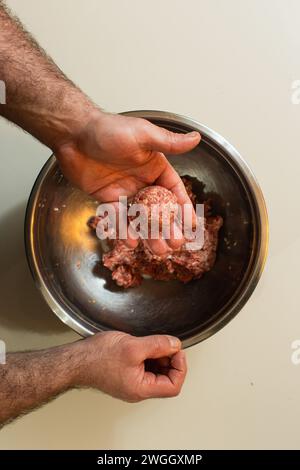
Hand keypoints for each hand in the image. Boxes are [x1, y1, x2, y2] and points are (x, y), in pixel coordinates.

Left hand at [56, 110, 200, 253]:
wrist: (73, 134)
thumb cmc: (108, 129)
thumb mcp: (143, 135)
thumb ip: (169, 142)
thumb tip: (196, 138)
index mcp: (154, 166)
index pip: (174, 190)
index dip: (183, 207)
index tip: (191, 224)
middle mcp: (142, 180)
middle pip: (159, 209)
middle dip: (168, 228)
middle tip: (176, 244)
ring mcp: (125, 191)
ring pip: (140, 217)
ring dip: (149, 234)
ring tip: (158, 251)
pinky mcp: (107, 199)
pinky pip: (118, 217)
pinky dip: (124, 230)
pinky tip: (131, 241)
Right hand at [75, 331, 186, 401]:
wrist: (75, 360)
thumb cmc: (97, 357)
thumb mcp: (133, 346)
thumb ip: (158, 345)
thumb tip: (174, 345)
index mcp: (141, 388)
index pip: (173, 386)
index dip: (180, 367)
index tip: (177, 351)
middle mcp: (137, 389)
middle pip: (166, 379)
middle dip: (170, 360)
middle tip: (167, 344)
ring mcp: (131, 382)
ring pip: (156, 372)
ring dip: (160, 356)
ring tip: (153, 343)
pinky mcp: (126, 374)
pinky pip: (145, 367)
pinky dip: (149, 355)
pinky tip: (144, 345)